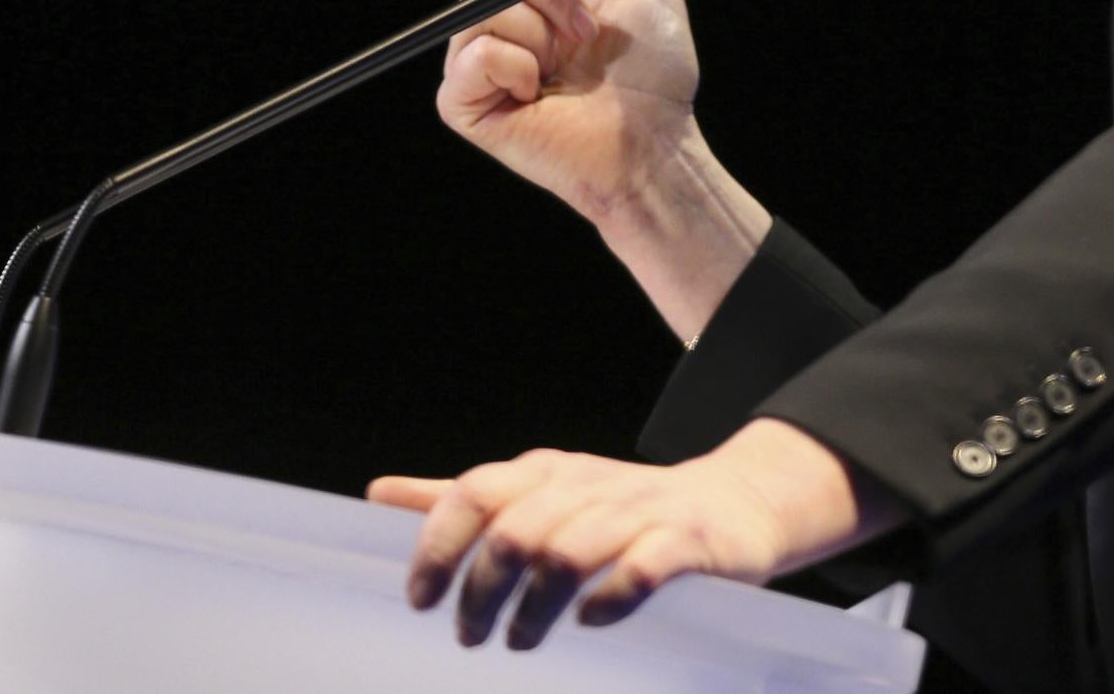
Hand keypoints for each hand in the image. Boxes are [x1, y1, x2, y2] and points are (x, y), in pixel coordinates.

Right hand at [333, 0, 701, 224]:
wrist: (654, 143)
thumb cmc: (653, 81)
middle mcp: (486, 28)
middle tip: (582, 33)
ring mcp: (470, 66)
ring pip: (488, 7)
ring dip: (541, 33)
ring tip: (563, 71)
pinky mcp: (463, 104)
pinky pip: (479, 53)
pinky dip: (518, 66)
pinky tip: (538, 96)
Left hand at [367, 418, 904, 648]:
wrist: (733, 505)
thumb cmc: (622, 509)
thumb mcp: (541, 493)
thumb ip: (466, 498)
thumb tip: (379, 493)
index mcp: (547, 471)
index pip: (476, 493)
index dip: (440, 546)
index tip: (420, 599)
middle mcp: (589, 485)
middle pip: (516, 531)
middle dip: (481, 591)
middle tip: (469, 636)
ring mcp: (640, 511)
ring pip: (570, 552)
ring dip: (534, 606)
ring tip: (520, 641)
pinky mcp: (687, 542)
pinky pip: (642, 567)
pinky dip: (610, 598)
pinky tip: (592, 621)